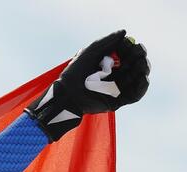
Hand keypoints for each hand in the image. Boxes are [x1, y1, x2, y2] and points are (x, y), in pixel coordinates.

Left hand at [26, 30, 149, 141]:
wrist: (67, 95)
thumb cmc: (74, 73)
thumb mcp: (89, 53)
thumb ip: (106, 42)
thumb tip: (124, 32)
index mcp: (109, 63)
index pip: (127, 53)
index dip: (130, 47)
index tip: (127, 43)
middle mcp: (115, 74)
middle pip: (135, 63)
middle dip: (139, 56)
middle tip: (138, 52)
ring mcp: (117, 87)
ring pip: (138, 77)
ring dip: (143, 68)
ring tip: (140, 63)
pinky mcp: (118, 100)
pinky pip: (136, 94)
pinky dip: (142, 86)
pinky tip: (143, 78)